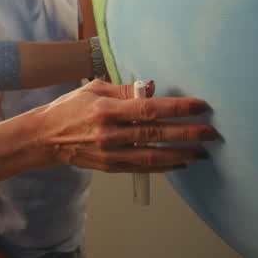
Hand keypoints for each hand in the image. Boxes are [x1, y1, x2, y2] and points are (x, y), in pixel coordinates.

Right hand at [33, 79, 214, 171]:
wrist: (46, 138)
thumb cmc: (70, 108)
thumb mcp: (93, 88)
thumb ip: (124, 89)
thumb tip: (153, 88)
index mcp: (106, 109)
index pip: (149, 109)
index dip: (177, 108)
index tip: (200, 106)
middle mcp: (109, 133)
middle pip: (156, 134)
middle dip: (187, 133)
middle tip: (210, 132)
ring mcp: (110, 153)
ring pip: (153, 157)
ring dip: (181, 154)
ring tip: (202, 152)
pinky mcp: (111, 167)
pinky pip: (143, 168)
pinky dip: (164, 167)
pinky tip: (181, 163)